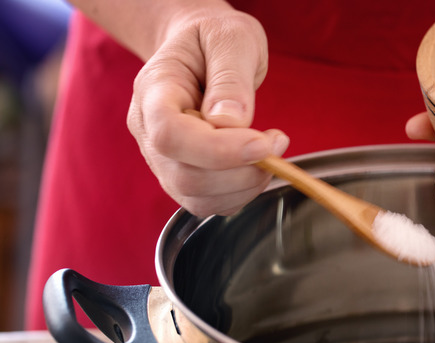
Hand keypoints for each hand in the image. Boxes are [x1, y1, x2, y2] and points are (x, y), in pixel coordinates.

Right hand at [127, 7, 288, 216]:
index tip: (263, 144)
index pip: (170, 136)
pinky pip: (209, 204)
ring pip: (198, 198)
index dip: (218, 150)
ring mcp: (163, 159)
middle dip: (242, 170)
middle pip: (186, 176)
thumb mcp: (231, 38)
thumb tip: (231, 122)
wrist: (201, 48)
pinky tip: (256, 164)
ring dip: (245, 185)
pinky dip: (241, 193)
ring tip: (270, 151)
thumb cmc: (214, 38)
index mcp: (153, 92)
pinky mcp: (183, 176)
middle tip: (277, 142)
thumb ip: (230, 78)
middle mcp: (149, 131)